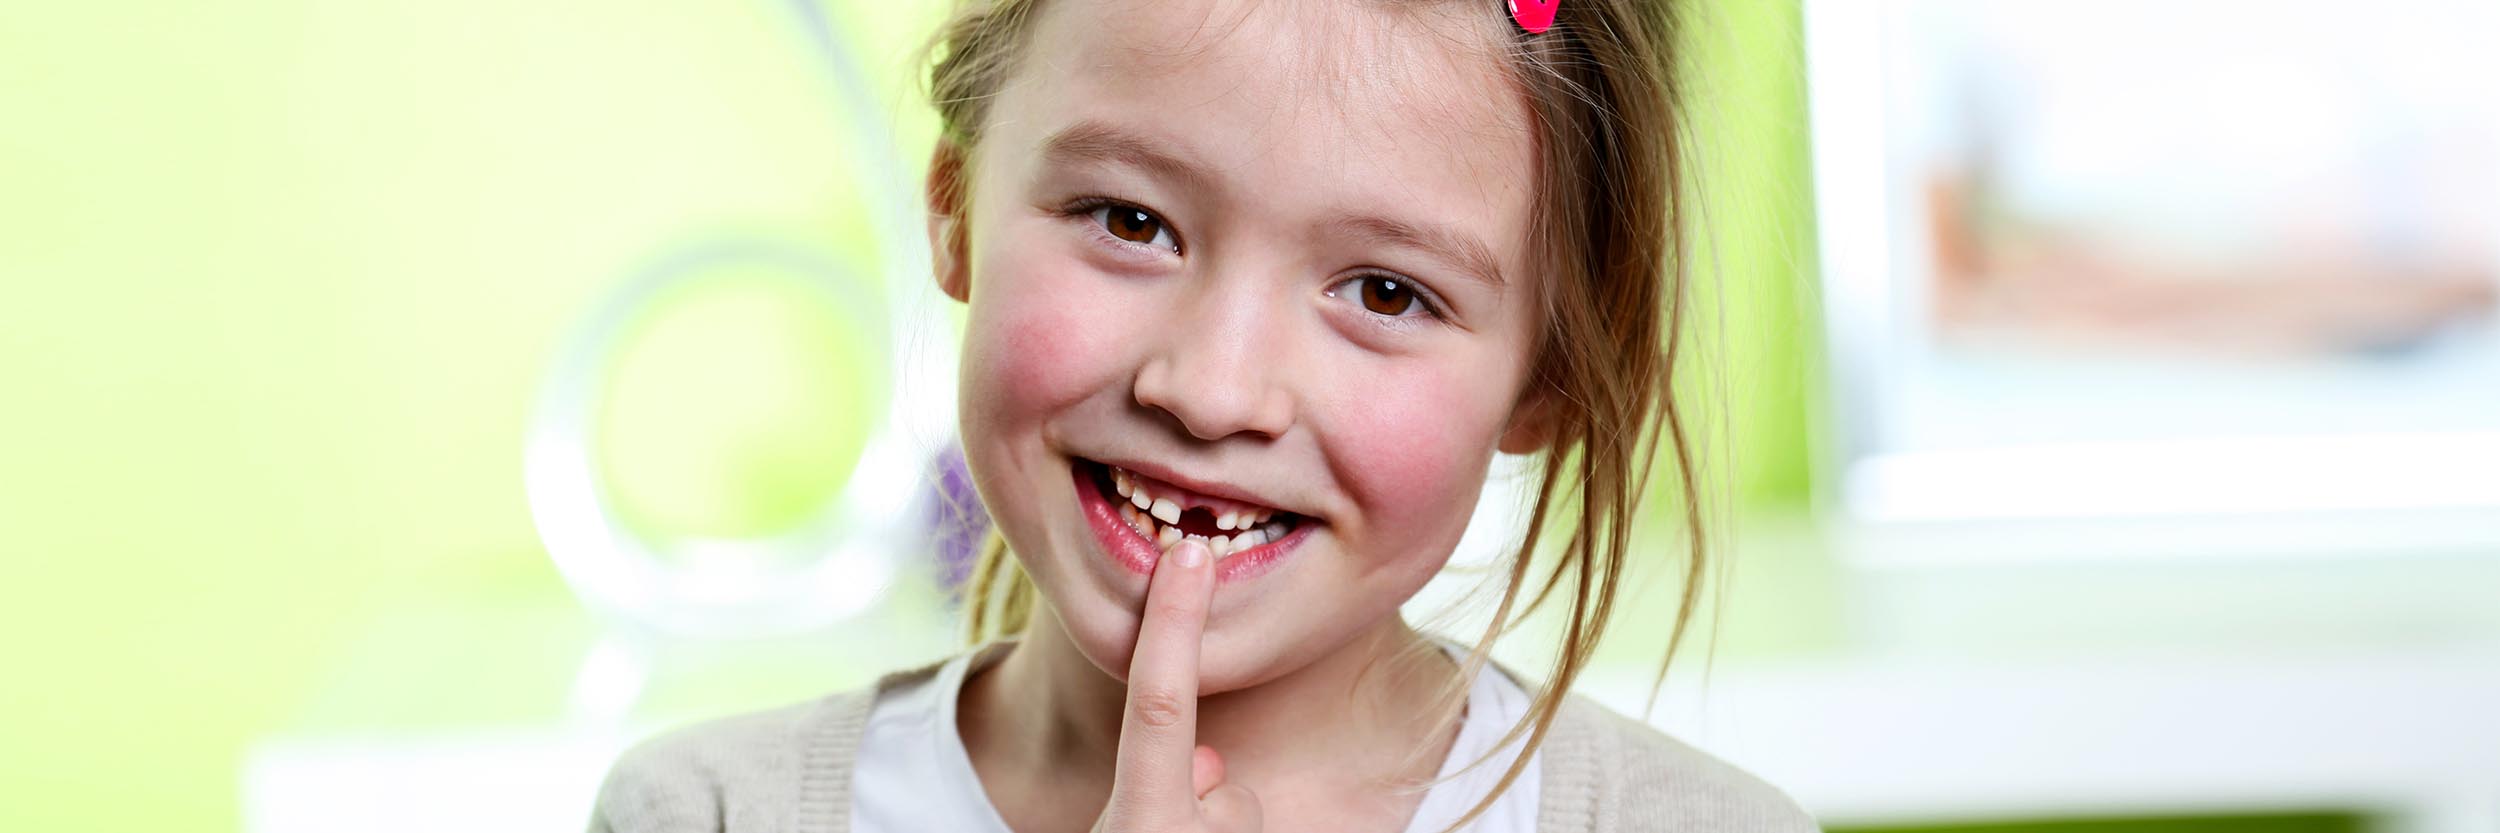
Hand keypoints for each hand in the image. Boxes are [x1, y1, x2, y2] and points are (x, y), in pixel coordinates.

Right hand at [1091, 540, 1262, 832]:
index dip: (1172, 625)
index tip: (1190, 555)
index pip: (1158, 707)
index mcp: (1138, 829)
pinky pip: (1248, 827)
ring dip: (1209, 825)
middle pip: (1207, 768)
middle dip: (1198, 783)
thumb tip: (1208, 763)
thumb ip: (1153, 797)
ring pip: (1232, 804)